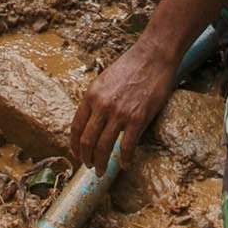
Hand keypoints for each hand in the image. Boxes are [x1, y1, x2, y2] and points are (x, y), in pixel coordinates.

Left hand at [71, 37, 179, 170]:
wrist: (153, 56)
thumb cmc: (131, 66)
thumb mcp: (104, 80)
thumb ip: (96, 99)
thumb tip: (92, 121)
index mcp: (91, 95)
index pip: (76, 127)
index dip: (74, 145)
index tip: (77, 154)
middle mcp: (102, 106)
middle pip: (87, 141)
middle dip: (86, 158)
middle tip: (89, 167)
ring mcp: (119, 113)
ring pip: (104, 147)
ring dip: (101, 163)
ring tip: (101, 171)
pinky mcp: (138, 118)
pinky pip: (127, 146)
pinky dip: (125, 159)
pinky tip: (125, 164)